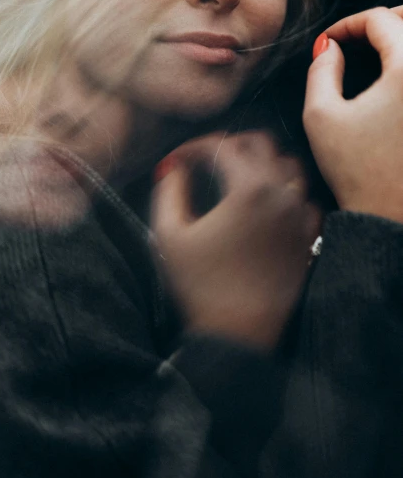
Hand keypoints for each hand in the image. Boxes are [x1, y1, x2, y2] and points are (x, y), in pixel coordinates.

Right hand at [151, 132, 320, 349]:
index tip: (176, 162)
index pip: (222, 144)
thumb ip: (170, 189)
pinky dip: (284, 192)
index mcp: (248, 188)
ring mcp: (300, 216)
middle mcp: (282, 194)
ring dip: (262, 163)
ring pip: (289, 166)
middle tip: (206, 161)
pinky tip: (264, 206)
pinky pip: (304, 199)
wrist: (237, 334)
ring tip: (236, 176)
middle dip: (229, 144)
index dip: (193, 147)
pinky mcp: (308, 238)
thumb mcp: (169, 234)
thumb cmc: (199, 285)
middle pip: (262, 143)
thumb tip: (173, 167)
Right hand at [304, 6, 402, 222]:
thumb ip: (322, 70)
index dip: (349, 24)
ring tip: (383, 45)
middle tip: (360, 34)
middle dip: (386, 20)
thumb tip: (330, 47)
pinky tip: (398, 77)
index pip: (381, 20)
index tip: (331, 41)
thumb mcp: (321, 116)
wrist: (391, 217)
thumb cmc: (358, 172)